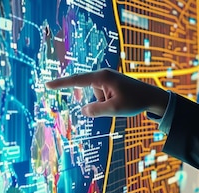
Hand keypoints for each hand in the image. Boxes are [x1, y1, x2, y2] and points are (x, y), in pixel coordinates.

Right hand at [45, 68, 168, 117]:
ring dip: (105, 104)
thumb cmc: (134, 101)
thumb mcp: (114, 109)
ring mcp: (107, 79)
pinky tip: (122, 102)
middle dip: (101, 103)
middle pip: (89, 93)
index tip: (47, 85)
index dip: (61, 83)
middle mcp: (102, 75)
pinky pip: (102, 97)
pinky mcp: (110, 84)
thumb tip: (83, 111)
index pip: (76, 80)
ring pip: (96, 97)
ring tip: (123, 103)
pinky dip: (108, 103)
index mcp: (102, 77)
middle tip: (117, 103)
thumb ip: (96, 111)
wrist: (151, 97)